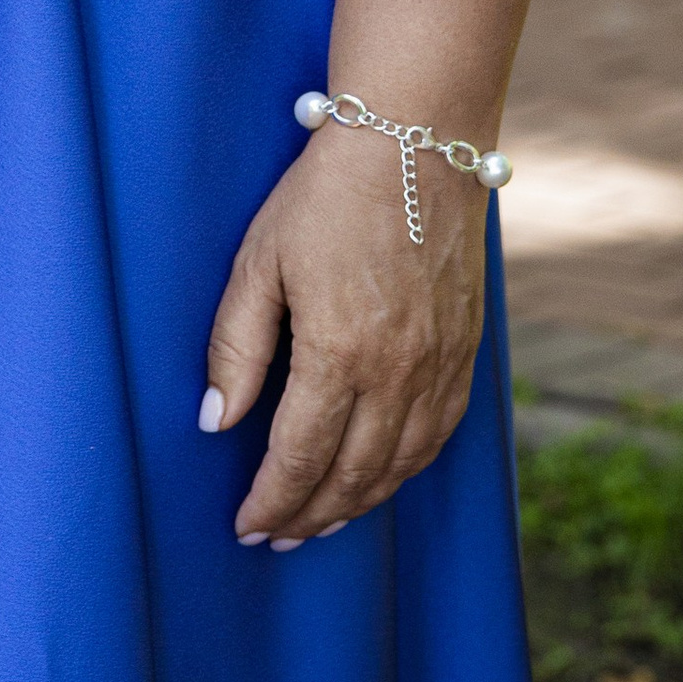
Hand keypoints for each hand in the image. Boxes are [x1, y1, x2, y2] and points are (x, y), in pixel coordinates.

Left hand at [202, 124, 485, 545]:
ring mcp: (441, 365)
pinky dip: (406, 470)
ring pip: (401, 465)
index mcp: (340, 352)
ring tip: (321, 521)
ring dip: (359, 504)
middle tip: (276, 537)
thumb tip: (216, 421)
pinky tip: (381, 477)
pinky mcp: (466, 352)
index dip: (271, 501)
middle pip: (353, 474)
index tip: (246, 526)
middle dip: (310, 515)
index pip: (299, 456)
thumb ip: (236, 347)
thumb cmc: (324, 195)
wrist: (415, 144)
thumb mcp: (258, 261)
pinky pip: (440, 435)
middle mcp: (398, 372)